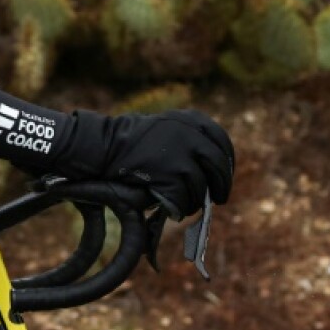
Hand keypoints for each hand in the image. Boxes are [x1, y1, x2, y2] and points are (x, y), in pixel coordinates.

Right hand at [56, 109, 234, 218]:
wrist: (103, 146)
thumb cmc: (130, 140)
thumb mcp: (165, 127)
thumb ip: (189, 138)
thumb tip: (216, 169)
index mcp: (191, 120)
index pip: (222, 144)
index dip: (226, 164)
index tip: (222, 177)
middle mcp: (191, 135)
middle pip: (218, 168)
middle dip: (220, 187)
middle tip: (218, 199)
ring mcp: (181, 156)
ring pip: (201, 188)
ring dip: (195, 201)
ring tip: (184, 205)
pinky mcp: (170, 176)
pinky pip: (183, 199)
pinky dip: (179, 208)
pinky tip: (170, 209)